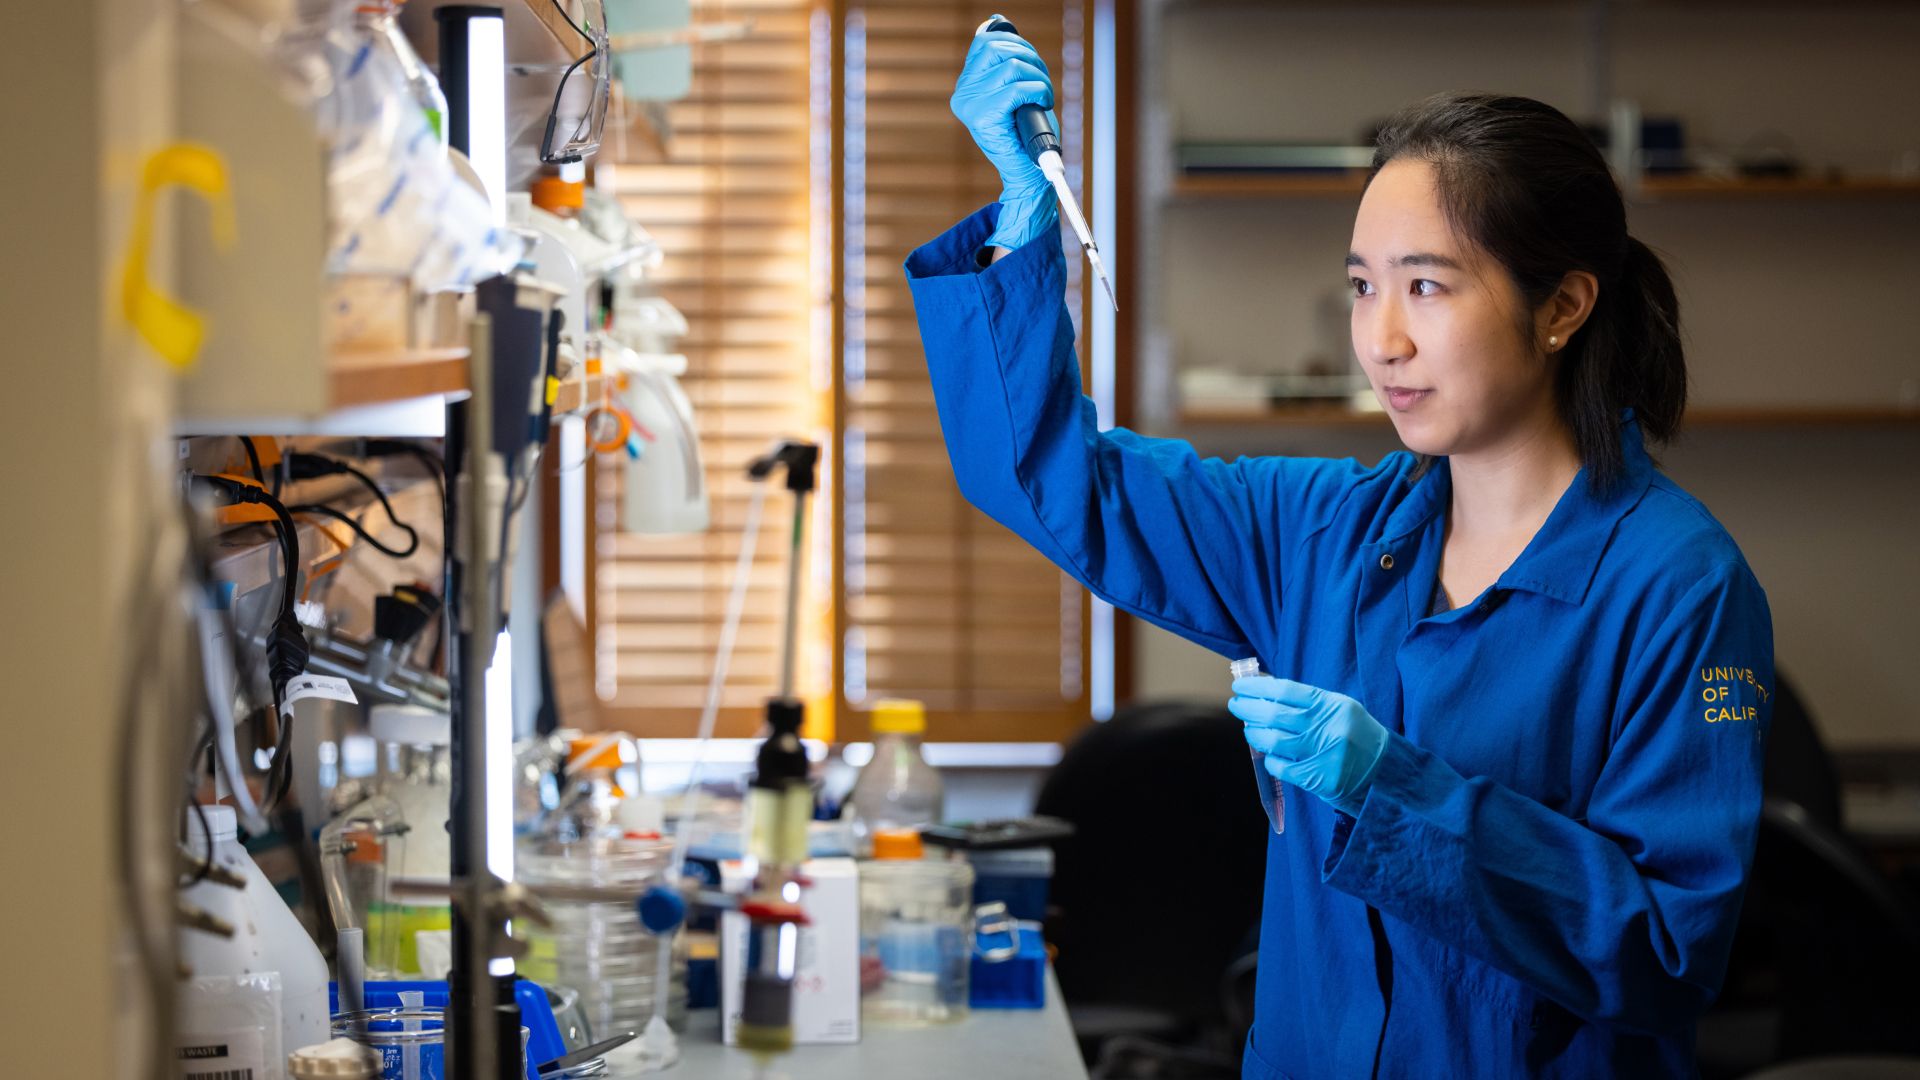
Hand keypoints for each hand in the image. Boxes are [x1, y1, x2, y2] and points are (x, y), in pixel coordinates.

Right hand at [949, 21, 1058, 250]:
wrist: (1029, 175)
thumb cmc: (1027, 133)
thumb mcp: (1014, 89)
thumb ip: (1002, 60)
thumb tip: (996, 23)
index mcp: (967, 85)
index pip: (987, 41)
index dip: (1018, 44)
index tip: (1031, 65)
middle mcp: (963, 94)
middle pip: (999, 47)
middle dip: (1031, 59)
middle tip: (1041, 83)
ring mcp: (970, 106)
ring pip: (1012, 66)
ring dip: (1039, 78)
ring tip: (1042, 97)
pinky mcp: (983, 118)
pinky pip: (1018, 87)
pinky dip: (1039, 91)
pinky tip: (1042, 104)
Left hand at [1230, 676, 1391, 816]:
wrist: (1387, 775)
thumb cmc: (1358, 738)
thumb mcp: (1341, 711)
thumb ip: (1309, 703)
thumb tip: (1267, 694)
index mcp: (1333, 705)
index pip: (1286, 690)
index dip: (1258, 687)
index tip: (1240, 686)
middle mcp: (1328, 726)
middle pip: (1274, 713)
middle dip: (1248, 708)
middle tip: (1236, 705)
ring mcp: (1323, 753)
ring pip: (1273, 740)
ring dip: (1254, 733)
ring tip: (1250, 729)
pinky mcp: (1318, 779)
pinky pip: (1281, 766)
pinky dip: (1269, 759)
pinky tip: (1268, 754)